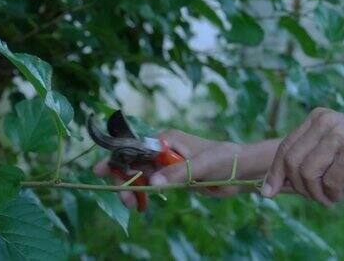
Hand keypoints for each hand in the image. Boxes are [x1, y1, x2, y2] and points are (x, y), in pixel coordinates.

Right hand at [93, 130, 262, 208]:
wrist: (242, 170)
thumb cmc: (224, 159)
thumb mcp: (201, 165)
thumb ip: (177, 173)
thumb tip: (153, 183)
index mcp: (166, 139)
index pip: (135, 148)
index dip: (117, 159)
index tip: (101, 171)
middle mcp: (163, 149)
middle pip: (134, 163)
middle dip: (125, 179)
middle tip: (125, 199)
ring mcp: (167, 164)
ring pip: (141, 176)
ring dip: (133, 189)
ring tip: (133, 205)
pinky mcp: (173, 178)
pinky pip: (152, 186)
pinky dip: (144, 195)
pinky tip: (141, 206)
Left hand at [261, 108, 343, 205]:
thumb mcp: (330, 151)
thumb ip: (304, 162)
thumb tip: (269, 187)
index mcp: (315, 118)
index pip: (285, 147)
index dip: (275, 172)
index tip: (267, 192)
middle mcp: (324, 122)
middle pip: (292, 161)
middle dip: (298, 187)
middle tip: (313, 197)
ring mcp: (338, 134)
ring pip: (307, 173)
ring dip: (315, 194)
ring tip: (327, 198)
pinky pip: (329, 181)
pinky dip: (331, 194)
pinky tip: (338, 195)